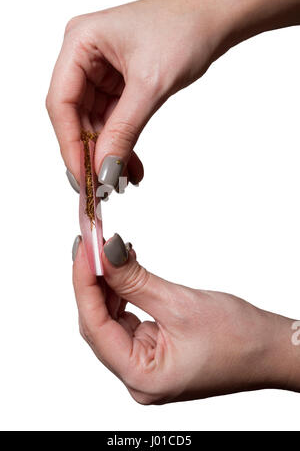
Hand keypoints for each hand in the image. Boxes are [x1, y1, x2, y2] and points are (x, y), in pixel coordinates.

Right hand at [46, 0, 238, 187]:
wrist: (216, 18)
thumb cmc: (186, 29)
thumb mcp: (150, 85)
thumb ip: (124, 130)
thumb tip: (105, 169)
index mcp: (79, 42)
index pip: (61, 103)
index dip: (70, 145)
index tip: (83, 177)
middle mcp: (85, 56)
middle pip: (76, 117)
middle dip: (92, 153)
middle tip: (104, 186)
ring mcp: (101, 71)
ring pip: (95, 123)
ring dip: (109, 153)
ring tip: (122, 180)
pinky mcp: (118, 83)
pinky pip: (114, 120)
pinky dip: (123, 143)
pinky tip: (132, 166)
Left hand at [72, 234, 299, 403]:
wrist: (269, 349)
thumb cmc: (239, 339)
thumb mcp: (180, 304)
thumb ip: (136, 279)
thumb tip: (104, 252)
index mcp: (141, 377)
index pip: (95, 326)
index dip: (85, 283)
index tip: (84, 247)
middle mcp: (137, 376)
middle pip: (99, 323)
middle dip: (93, 281)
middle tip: (91, 243)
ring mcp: (144, 364)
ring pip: (111, 319)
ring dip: (109, 284)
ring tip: (106, 250)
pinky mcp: (153, 350)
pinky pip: (127, 318)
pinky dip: (123, 293)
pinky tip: (123, 269)